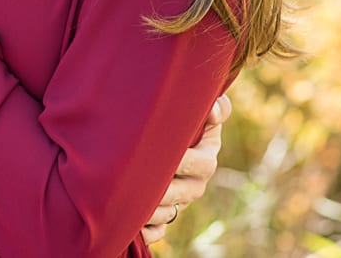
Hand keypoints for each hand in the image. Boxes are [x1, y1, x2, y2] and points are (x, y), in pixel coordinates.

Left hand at [141, 93, 230, 243]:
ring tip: (122, 193)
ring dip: (144, 206)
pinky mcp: (167, 219)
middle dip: (152, 183)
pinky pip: (158, 232)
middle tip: (129, 171)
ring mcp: (181, 204)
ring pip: (164, 213)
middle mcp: (195, 186)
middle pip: (174, 191)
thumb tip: (213, 111)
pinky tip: (129, 221)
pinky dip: (144, 230)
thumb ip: (218, 108)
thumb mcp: (204, 113)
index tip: (156, 148)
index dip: (178, 158)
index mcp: (206, 161)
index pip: (196, 163)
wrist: (171, 143)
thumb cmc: (187, 123)